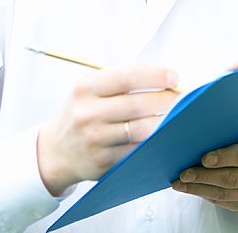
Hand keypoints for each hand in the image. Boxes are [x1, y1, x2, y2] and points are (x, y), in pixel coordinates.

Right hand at [37, 63, 178, 195]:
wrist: (57, 151)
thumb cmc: (85, 111)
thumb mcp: (93, 87)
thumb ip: (125, 75)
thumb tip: (164, 76)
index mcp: (85, 88)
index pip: (127, 77)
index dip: (156, 76)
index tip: (174, 77)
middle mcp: (86, 113)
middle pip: (138, 105)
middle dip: (166, 99)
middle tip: (180, 97)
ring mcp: (94, 140)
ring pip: (141, 130)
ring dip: (164, 121)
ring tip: (175, 115)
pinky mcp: (102, 162)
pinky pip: (137, 150)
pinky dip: (154, 141)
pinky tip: (162, 134)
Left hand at [171, 138, 237, 210]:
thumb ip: (228, 139)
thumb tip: (199, 140)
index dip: (223, 157)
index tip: (204, 159)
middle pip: (231, 178)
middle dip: (204, 176)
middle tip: (184, 174)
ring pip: (223, 194)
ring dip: (199, 189)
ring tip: (181, 184)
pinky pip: (221, 202)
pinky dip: (204, 195)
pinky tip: (191, 189)